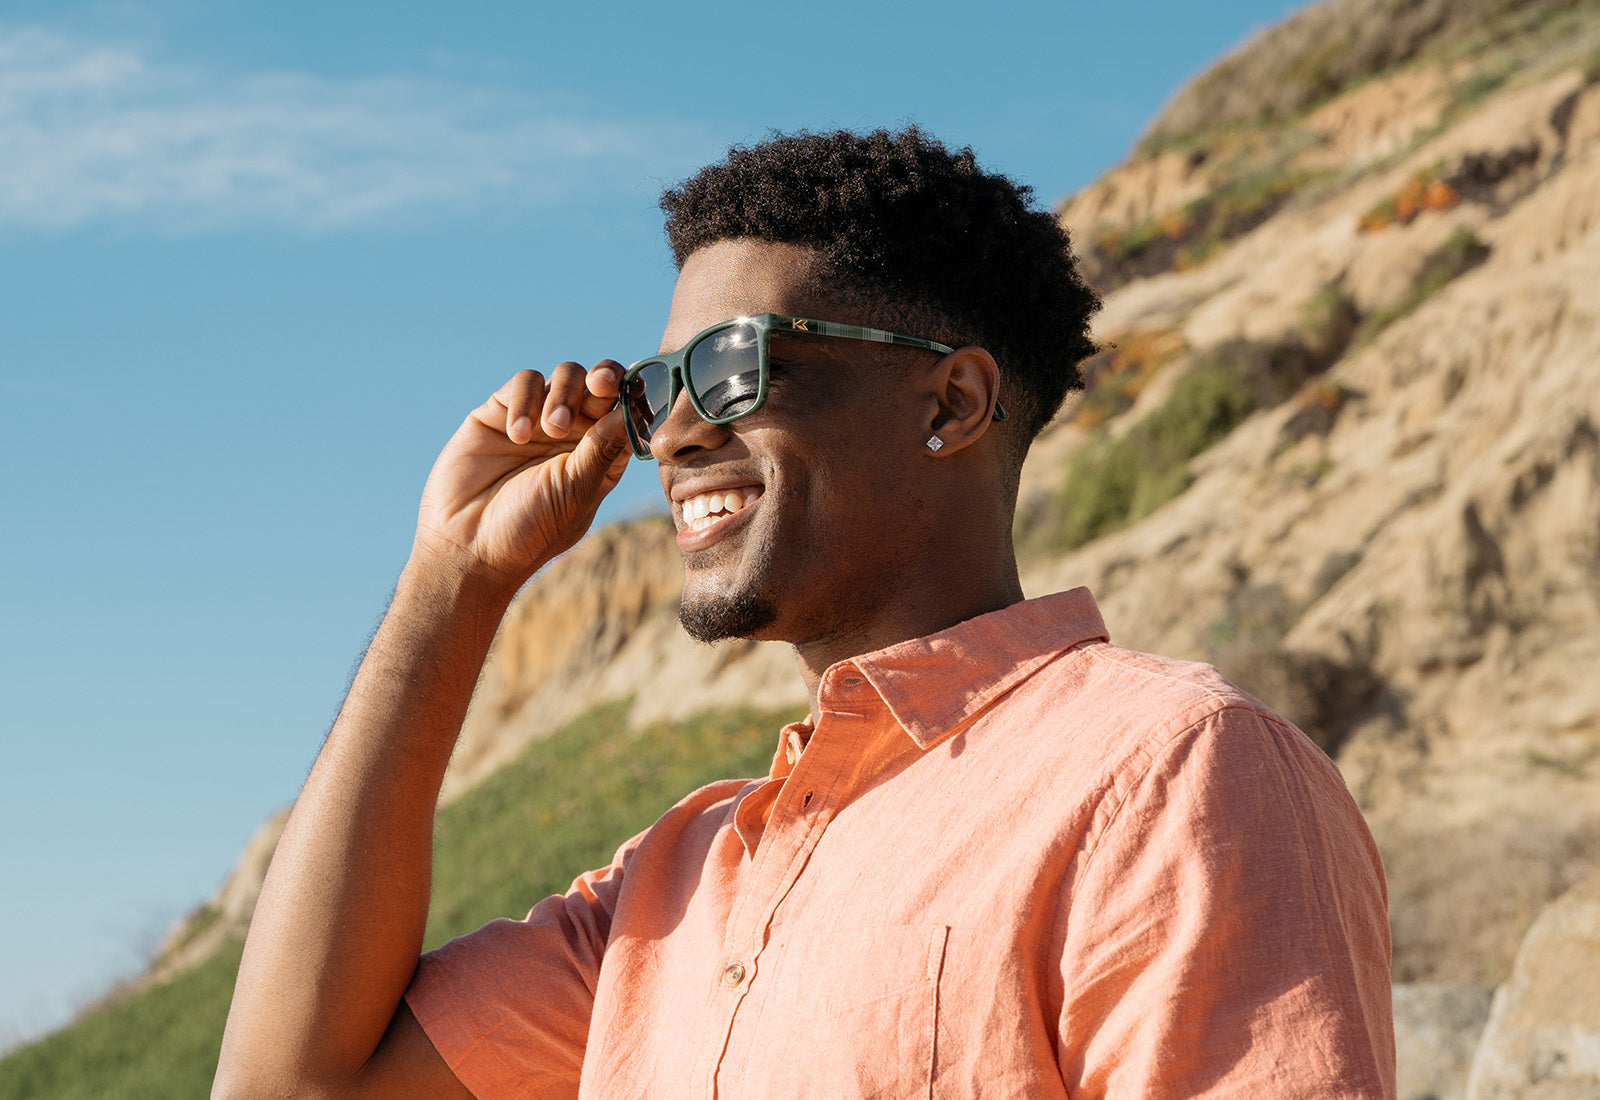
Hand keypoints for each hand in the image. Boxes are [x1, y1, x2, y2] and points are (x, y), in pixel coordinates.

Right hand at [413, 361, 631, 589]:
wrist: (468, 545)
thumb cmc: (531, 529)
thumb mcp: (576, 491)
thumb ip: (603, 449)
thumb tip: (632, 409)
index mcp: (601, 455)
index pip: (627, 412)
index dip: (635, 394)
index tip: (636, 389)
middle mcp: (574, 434)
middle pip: (600, 384)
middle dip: (605, 378)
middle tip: (602, 385)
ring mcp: (538, 420)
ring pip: (566, 376)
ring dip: (565, 394)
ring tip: (552, 428)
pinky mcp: (501, 412)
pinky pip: (524, 384)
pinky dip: (526, 401)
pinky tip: (518, 436)